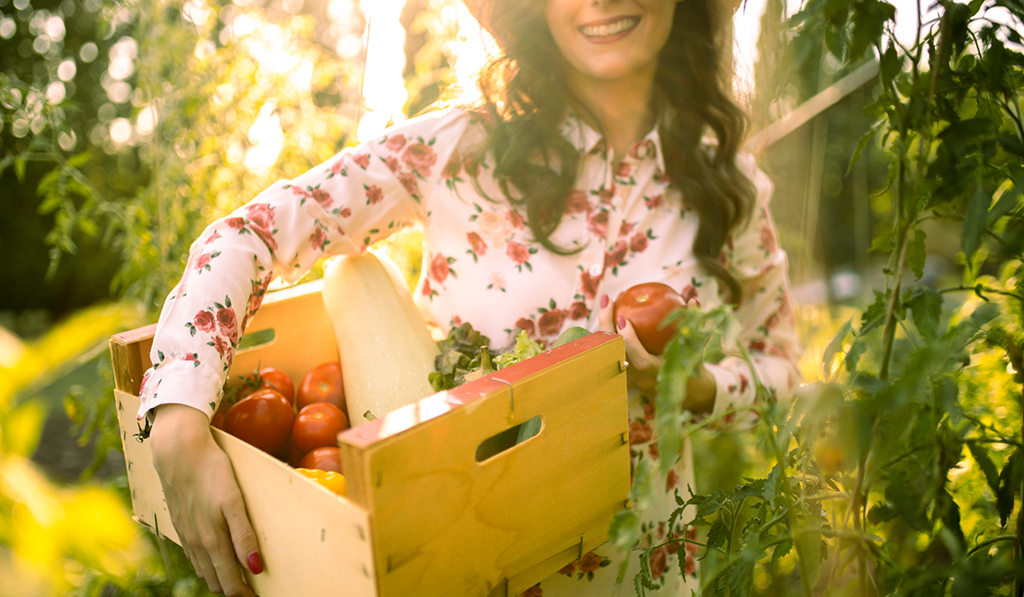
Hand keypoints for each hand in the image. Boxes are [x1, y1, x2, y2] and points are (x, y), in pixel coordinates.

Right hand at [149, 404, 261, 596]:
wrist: (178, 451)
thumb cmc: (211, 472)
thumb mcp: (233, 502)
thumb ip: (244, 536)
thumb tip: (254, 568)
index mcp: (212, 541)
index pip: (230, 582)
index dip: (244, 594)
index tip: (258, 596)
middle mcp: (197, 543)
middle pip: (217, 581)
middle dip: (234, 589)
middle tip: (252, 590)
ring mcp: (187, 534)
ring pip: (204, 569)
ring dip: (220, 577)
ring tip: (238, 578)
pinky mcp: (181, 524)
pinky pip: (194, 554)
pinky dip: (206, 563)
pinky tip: (215, 557)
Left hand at [598, 293, 715, 412]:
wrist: (686, 390)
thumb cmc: (693, 365)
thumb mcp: (697, 347)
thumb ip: (695, 325)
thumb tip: (693, 300)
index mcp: (660, 375)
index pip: (641, 361)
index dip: (630, 342)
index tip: (622, 318)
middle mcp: (641, 378)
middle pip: (616, 355)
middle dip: (607, 327)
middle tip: (607, 301)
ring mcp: (630, 378)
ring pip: (609, 353)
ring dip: (604, 327)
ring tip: (606, 302)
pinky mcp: (624, 373)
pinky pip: (611, 350)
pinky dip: (608, 331)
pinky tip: (609, 310)